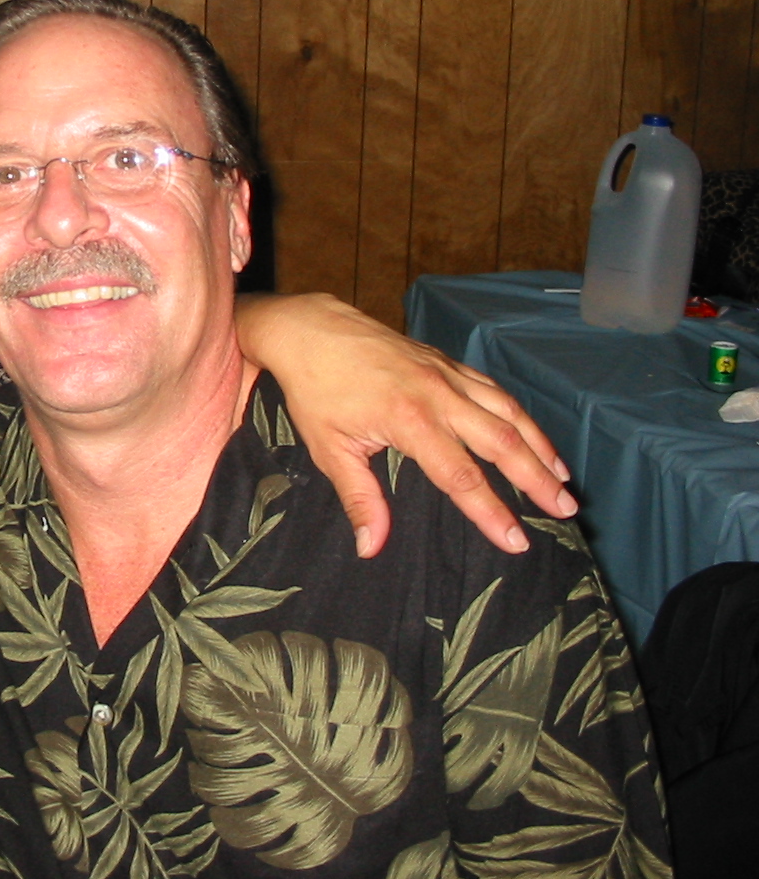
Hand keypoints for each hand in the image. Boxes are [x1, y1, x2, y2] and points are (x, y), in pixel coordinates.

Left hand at [234, 292, 574, 556]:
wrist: (311, 331)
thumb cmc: (317, 391)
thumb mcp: (330, 449)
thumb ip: (359, 499)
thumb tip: (371, 548)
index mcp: (409, 419)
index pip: (460, 475)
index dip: (491, 511)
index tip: (517, 540)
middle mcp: (437, 394)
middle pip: (500, 440)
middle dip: (537, 478)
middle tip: (566, 510)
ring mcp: (446, 373)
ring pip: (507, 410)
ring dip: (539, 445)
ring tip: (563, 479)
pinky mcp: (446, 361)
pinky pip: (494, 389)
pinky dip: (519, 414)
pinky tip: (532, 435)